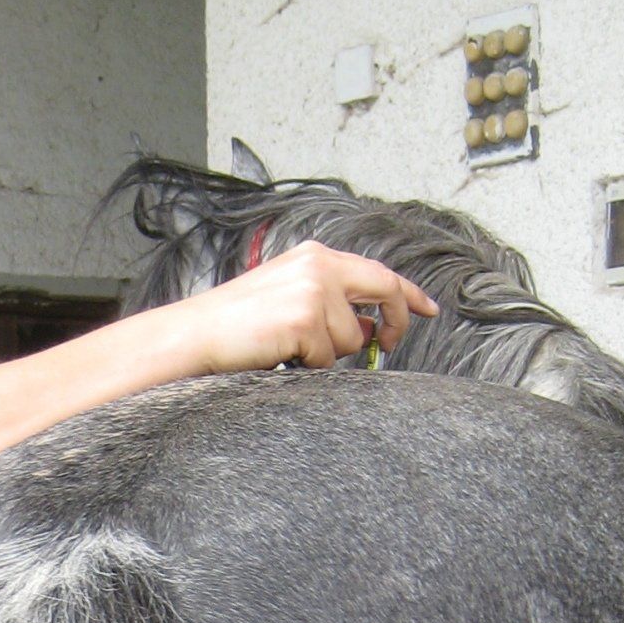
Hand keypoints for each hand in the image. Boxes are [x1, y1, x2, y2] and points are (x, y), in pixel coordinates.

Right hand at [171, 241, 437, 374]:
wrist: (195, 336)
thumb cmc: (235, 326)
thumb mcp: (288, 303)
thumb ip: (331, 306)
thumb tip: (370, 327)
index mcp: (314, 256)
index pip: (376, 272)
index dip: (406, 293)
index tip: (427, 309)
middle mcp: (319, 264)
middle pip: (384, 289)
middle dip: (395, 319)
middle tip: (389, 343)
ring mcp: (314, 290)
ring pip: (351, 338)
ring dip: (326, 354)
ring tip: (286, 347)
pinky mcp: (306, 318)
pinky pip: (326, 358)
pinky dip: (307, 366)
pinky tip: (278, 354)